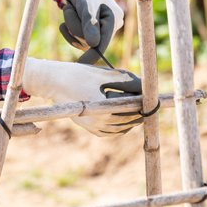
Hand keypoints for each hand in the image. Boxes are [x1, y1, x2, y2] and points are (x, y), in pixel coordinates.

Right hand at [22, 57, 143, 135]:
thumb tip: (144, 86)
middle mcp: (98, 122)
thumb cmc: (77, 74)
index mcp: (103, 109)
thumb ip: (125, 80)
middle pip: (127, 120)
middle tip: (149, 106)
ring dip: (131, 120)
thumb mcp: (103, 74)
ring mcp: (92, 127)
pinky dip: (119, 127)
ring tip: (140, 111)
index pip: (131, 109)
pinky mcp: (88, 128)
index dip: (144, 105)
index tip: (154, 101)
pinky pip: (109, 132)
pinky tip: (125, 119)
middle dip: (139, 113)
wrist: (52, 82)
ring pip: (120, 128)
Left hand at [60, 0, 124, 64]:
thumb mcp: (86, 5)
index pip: (103, 41)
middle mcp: (108, 27)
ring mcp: (98, 31)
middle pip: (88, 42)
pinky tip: (68, 14)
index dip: (93, 54)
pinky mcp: (87, 33)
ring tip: (70, 7)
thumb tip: (93, 45)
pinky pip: (74, 39)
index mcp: (114, 19)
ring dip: (70, 23)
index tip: (82, 66)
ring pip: (79, 40)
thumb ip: (90, 24)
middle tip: (69, 7)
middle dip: (74, 25)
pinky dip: (67, 28)